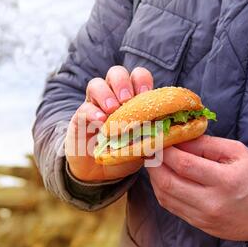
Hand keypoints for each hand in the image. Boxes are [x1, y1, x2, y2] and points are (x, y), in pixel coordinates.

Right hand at [65, 66, 153, 181]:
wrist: (99, 173)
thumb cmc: (124, 154)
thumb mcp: (142, 146)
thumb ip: (152, 137)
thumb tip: (167, 133)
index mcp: (131, 98)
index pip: (137, 76)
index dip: (142, 80)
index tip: (146, 94)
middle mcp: (112, 96)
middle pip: (116, 73)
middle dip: (123, 83)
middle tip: (127, 100)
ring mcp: (94, 105)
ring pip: (96, 84)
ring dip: (106, 94)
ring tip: (113, 110)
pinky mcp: (80, 118)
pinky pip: (84, 107)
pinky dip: (93, 112)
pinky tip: (101, 121)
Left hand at [147, 135, 247, 241]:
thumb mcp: (238, 153)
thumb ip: (206, 144)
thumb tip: (178, 139)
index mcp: (225, 180)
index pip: (184, 164)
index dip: (166, 150)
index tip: (158, 138)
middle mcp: (211, 202)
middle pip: (168, 182)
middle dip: (154, 163)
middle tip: (150, 149)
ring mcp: (203, 217)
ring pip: (164, 196)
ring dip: (154, 177)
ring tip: (155, 161)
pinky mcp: (198, 224)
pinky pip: (170, 206)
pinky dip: (161, 190)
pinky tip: (162, 177)